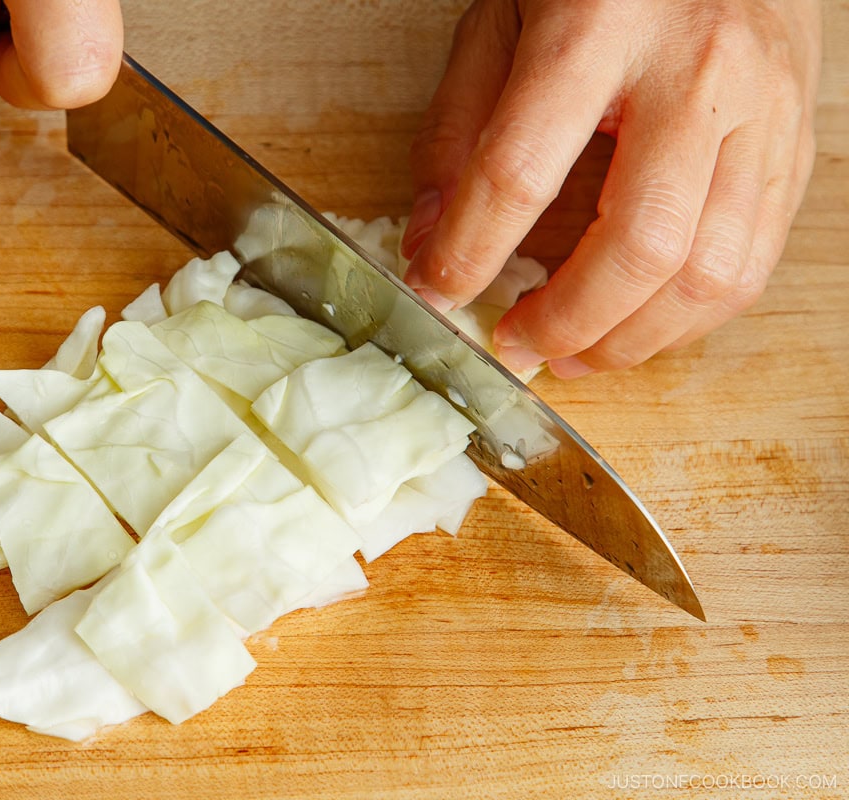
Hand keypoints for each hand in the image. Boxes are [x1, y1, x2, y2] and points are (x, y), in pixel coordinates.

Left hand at [401, 0, 820, 377]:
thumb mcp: (503, 18)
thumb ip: (457, 126)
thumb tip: (430, 240)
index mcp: (600, 28)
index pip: (521, 169)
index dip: (470, 251)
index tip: (436, 295)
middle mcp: (695, 72)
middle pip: (638, 243)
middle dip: (567, 320)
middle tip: (518, 345)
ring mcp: (762, 110)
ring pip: (711, 271)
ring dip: (632, 339)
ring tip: (574, 352)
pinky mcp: (796, 141)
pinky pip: (753, 260)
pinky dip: (690, 317)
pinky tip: (637, 323)